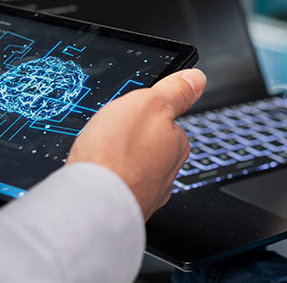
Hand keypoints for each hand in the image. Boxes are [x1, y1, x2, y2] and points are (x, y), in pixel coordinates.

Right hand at [68, 69, 205, 219]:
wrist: (90, 203)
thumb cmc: (116, 154)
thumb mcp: (150, 104)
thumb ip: (175, 91)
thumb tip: (197, 79)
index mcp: (177, 144)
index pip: (166, 120)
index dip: (143, 113)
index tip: (126, 113)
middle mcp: (167, 172)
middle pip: (149, 145)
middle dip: (131, 138)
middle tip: (110, 133)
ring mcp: (146, 193)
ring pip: (133, 166)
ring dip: (118, 160)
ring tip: (101, 154)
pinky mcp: (125, 207)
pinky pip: (118, 185)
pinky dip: (109, 178)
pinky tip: (97, 174)